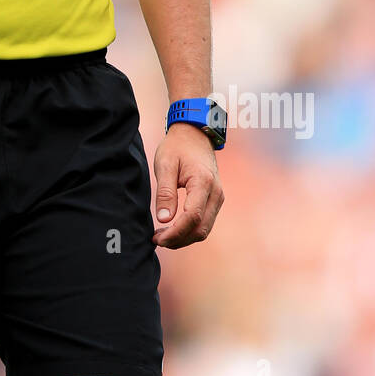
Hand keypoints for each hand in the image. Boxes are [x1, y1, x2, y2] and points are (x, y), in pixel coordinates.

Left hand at [152, 123, 223, 248]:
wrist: (195, 135)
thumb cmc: (177, 147)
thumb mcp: (165, 165)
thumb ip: (165, 193)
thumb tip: (163, 220)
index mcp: (203, 183)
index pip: (192, 217)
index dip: (175, 233)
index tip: (157, 238)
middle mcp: (216, 193)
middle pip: (200, 229)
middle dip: (178, 240)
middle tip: (156, 239)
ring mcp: (218, 198)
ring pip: (204, 230)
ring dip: (184, 238)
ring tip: (162, 236)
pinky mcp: (215, 200)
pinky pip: (205, 223)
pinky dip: (189, 231)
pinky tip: (173, 229)